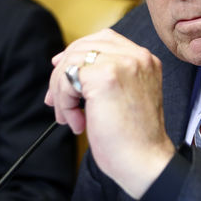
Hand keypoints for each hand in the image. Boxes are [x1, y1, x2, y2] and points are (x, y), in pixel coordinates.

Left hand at [45, 29, 174, 198]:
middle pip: (84, 46)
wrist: (145, 162)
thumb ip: (105, 76)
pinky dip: (64, 101)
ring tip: (71, 118)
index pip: (104, 39)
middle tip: (56, 101)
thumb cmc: (134, 139)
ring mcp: (123, 64)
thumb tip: (63, 64)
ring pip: (72, 61)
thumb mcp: (125, 97)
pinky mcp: (105, 76)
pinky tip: (76, 122)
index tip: (61, 69)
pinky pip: (68, 78)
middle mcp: (137, 57)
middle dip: (63, 72)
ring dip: (62, 92)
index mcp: (145, 60)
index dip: (78, 52)